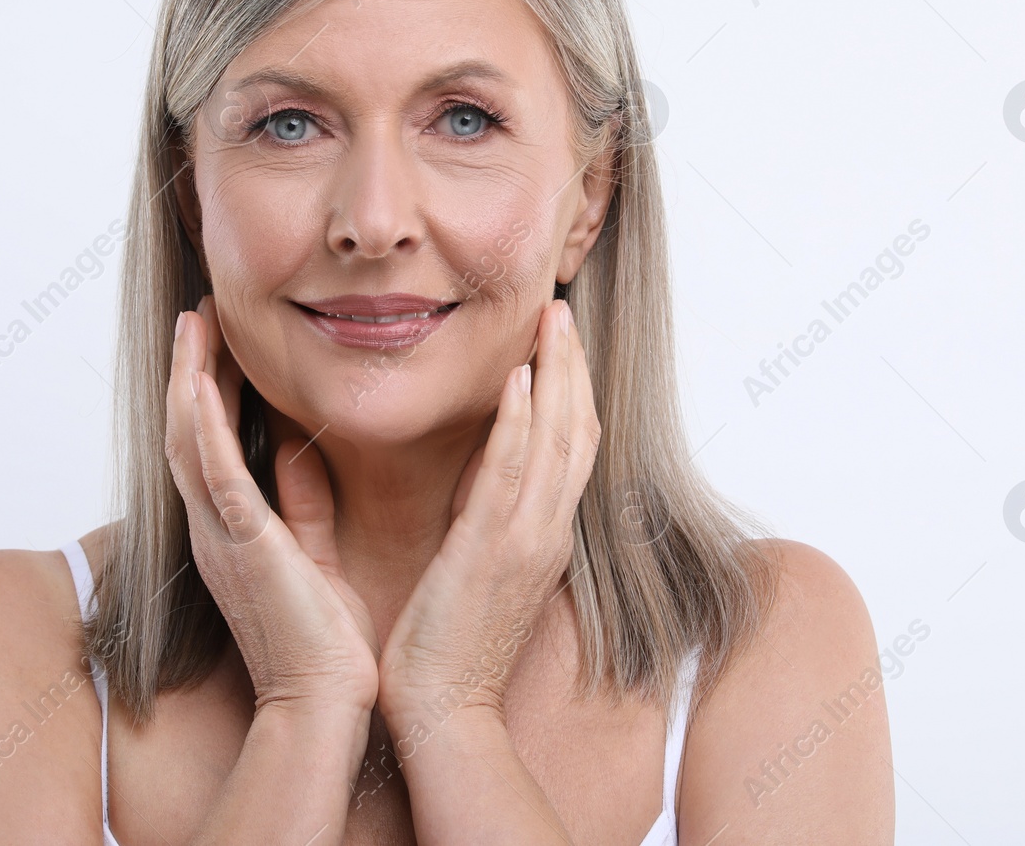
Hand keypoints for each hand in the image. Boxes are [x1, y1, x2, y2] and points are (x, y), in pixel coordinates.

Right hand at [165, 295, 381, 717]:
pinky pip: (212, 472)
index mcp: (232, 534)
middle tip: (198, 313)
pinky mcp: (241, 544)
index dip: (208, 391)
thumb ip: (299, 503)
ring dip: (186, 378)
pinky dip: (200, 422)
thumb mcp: (311, 557)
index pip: (210, 446)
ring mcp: (219, 537)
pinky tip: (197, 378)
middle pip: (186, 433)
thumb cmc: (325, 644)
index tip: (221, 341)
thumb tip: (295, 451)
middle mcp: (213, 530)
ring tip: (193, 322)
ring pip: (187, 441)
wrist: (324, 705)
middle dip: (189, 370)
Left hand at [375, 298, 600, 728]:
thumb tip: (474, 478)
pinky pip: (512, 473)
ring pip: (558, 440)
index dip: (572, 392)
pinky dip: (522, 421)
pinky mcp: (490, 550)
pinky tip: (519, 378)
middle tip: (563, 311)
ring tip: (551, 320)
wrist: (445, 713)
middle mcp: (547, 532)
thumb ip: (483, 520)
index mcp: (543, 538)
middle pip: (579, 431)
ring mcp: (526, 540)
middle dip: (574, 367)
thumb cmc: (448, 650)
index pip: (572, 450)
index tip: (561, 345)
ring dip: (557, 374)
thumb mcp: (476, 572)